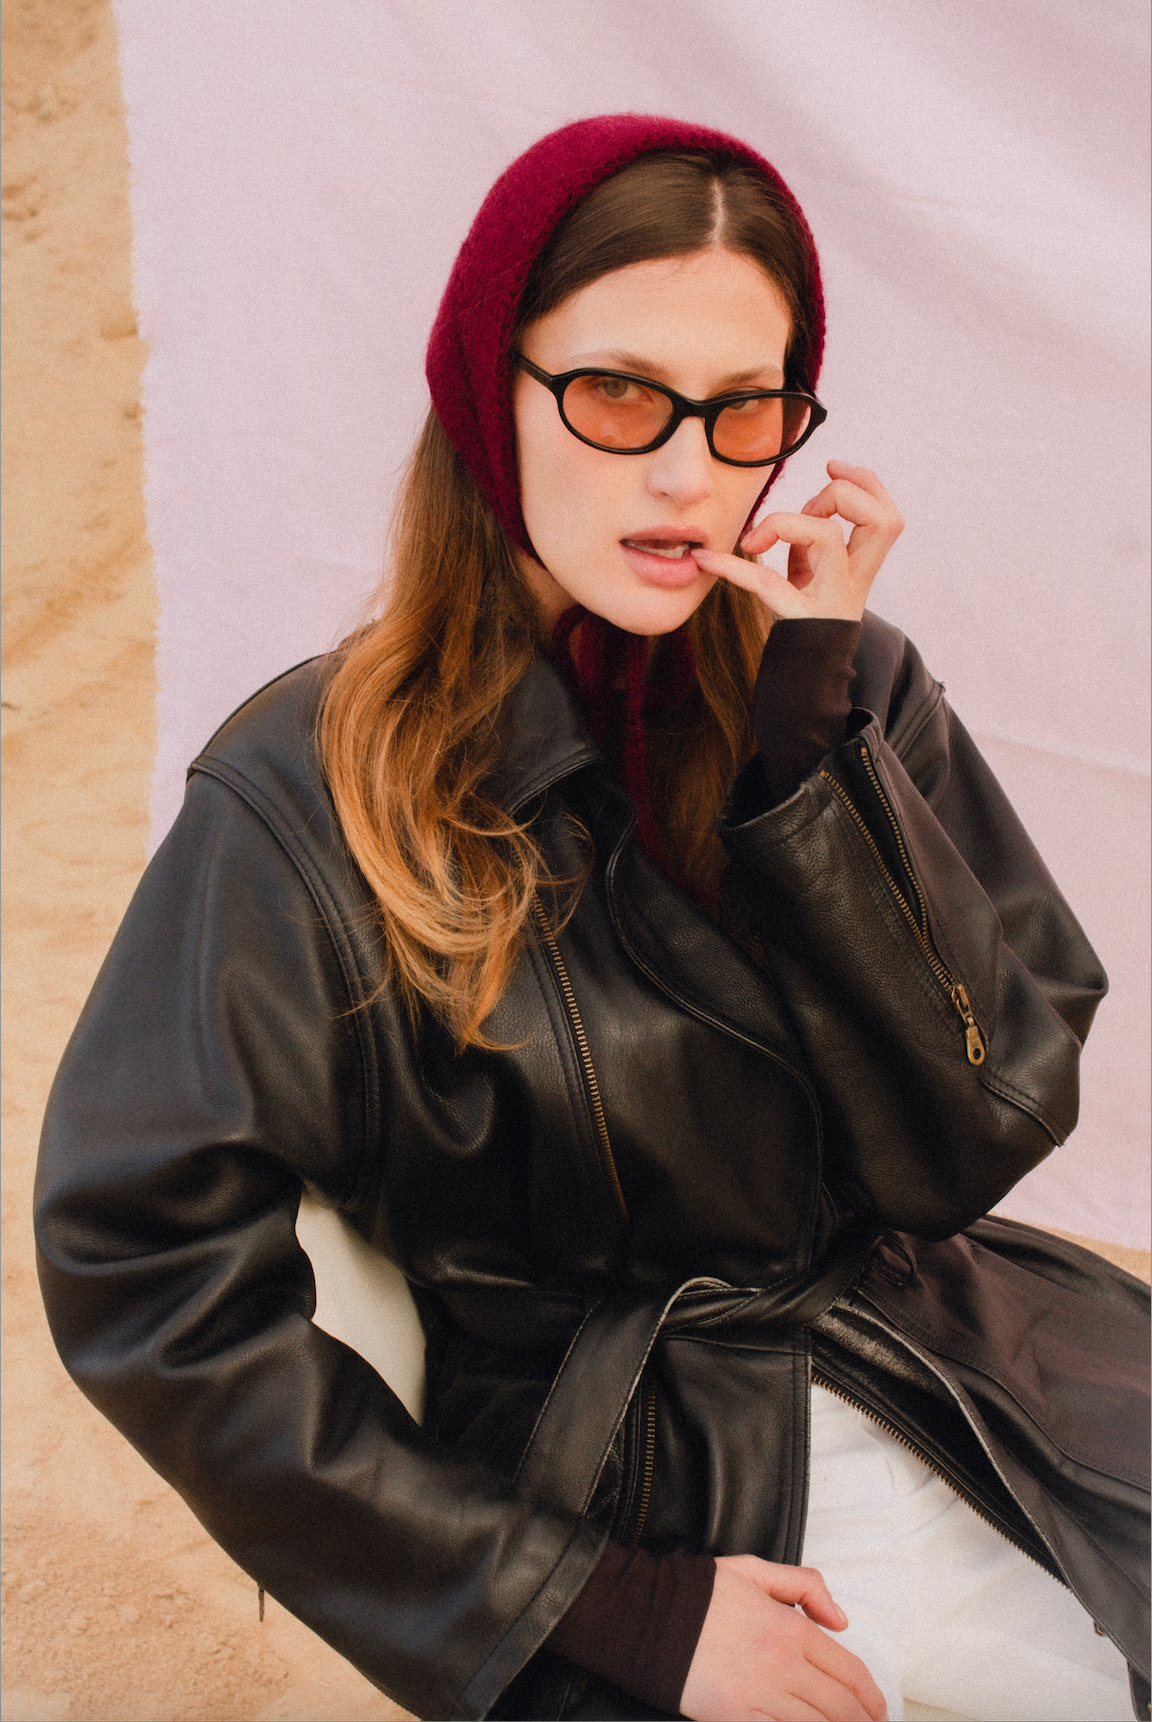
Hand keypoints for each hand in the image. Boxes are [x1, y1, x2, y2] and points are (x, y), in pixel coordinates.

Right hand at [679, 1555, 887, 1721]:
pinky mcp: (733, 1717)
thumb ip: (804, 1585)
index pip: (848, 1670)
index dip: (871, 1697)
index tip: (880, 1711)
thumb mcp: (755, 1570)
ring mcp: (758, 1695)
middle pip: (839, 1707)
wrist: (645, 1614)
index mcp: (790, 1628)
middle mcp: (781, 1664)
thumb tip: (840, 1618)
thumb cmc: (699, 1592)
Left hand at [694, 462, 902, 622]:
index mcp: (862, 567)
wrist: (806, 675)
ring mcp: (828, 599)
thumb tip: (801, 512)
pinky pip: (764, 583)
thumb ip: (814, 542)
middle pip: (883, 522)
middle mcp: (854, 581)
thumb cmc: (808, 617)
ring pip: (830, 538)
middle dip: (847, 494)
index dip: (866, 484)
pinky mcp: (795, 616)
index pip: (887, 517)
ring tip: (770, 535)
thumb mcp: (816, 574)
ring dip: (793, 520)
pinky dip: (730, 568)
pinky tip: (705, 560)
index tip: (833, 470)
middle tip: (813, 505)